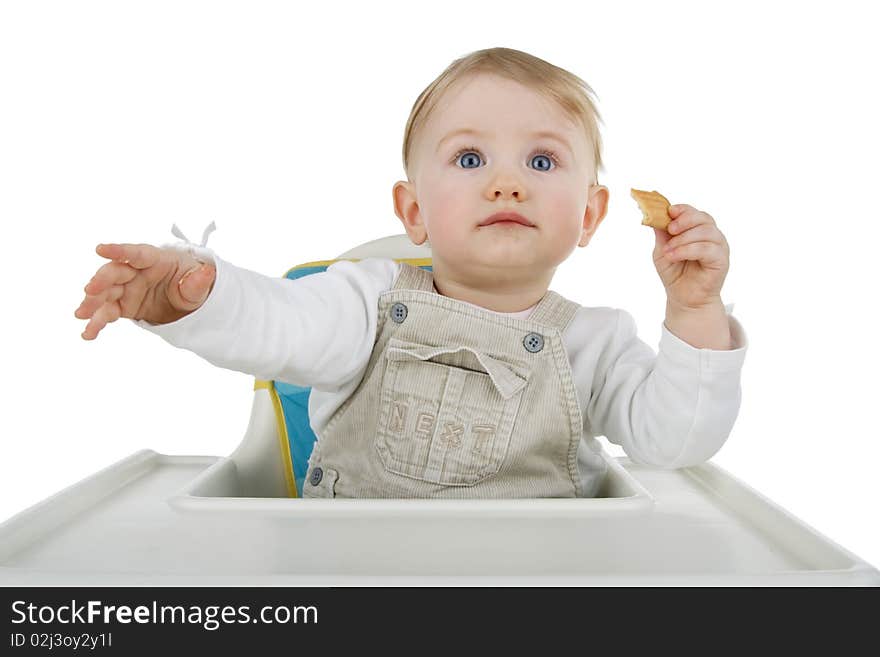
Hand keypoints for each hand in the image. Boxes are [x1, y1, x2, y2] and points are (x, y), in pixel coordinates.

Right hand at [75, 243, 215, 339]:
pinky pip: (108, 313)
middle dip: (101, 280)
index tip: (100, 249)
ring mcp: (127, 289)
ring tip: (81, 315)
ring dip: (92, 303)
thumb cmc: (191, 282)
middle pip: (115, 273)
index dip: (118, 250)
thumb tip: (208, 272)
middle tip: (90, 290)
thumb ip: (198, 281)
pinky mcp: (123, 306)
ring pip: (106, 294)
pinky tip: (88, 333)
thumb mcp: (199, 284)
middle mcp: (136, 272)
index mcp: (155, 259)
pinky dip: (97, 323)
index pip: (136, 253)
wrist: (187, 300)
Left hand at [652, 204, 729, 310]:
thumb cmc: (675, 273)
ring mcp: (718, 247)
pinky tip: (674, 256)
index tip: (670, 211)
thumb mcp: (662, 251)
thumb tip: (655, 216)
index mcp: (697, 230)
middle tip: (670, 229)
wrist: (684, 298)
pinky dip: (688, 250)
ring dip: (683, 239)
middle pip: (703, 218)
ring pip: (706, 232)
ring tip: (668, 251)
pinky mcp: (721, 260)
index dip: (683, 210)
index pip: (694, 212)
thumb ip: (661, 234)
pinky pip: (708, 249)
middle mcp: (711, 235)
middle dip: (685, 221)